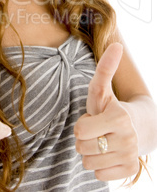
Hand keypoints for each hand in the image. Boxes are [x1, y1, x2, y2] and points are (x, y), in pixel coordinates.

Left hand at [74, 43, 138, 180]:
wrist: (139, 128)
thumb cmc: (113, 107)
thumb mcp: (103, 89)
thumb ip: (105, 69)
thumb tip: (116, 44)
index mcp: (119, 118)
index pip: (80, 131)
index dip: (82, 125)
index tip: (93, 118)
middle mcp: (127, 139)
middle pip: (81, 148)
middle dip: (84, 139)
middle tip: (97, 130)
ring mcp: (129, 157)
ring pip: (88, 163)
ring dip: (90, 152)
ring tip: (102, 140)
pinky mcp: (128, 171)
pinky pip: (97, 174)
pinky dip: (99, 165)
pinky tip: (108, 153)